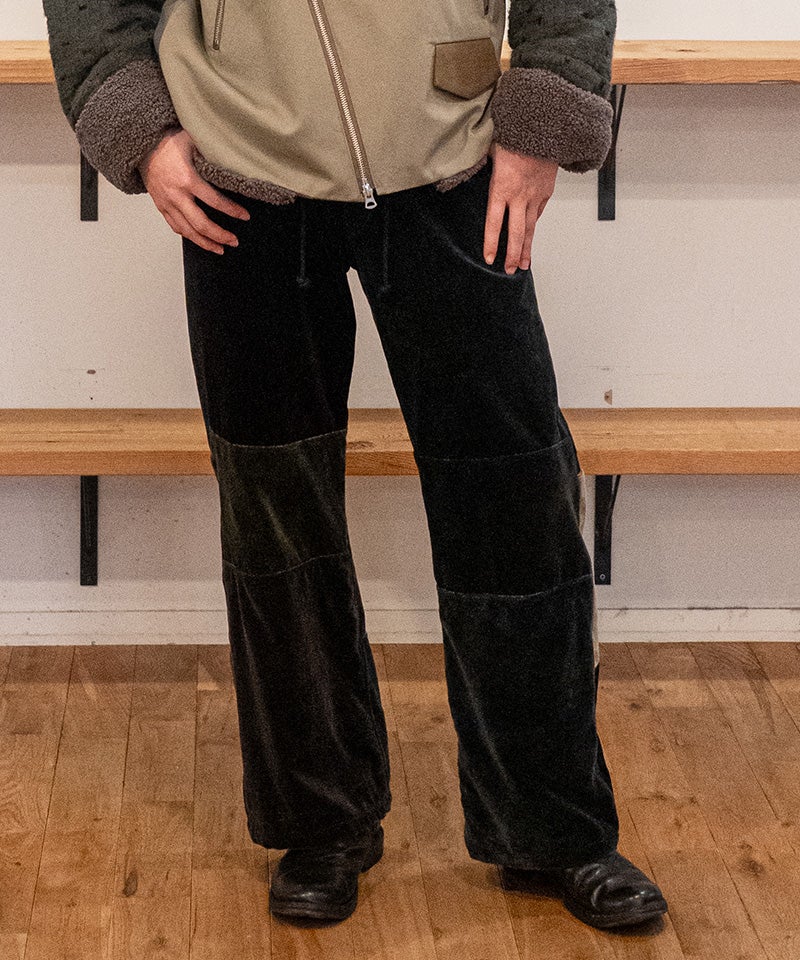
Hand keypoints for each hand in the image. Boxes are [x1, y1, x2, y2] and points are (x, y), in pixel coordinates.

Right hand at [138, 127, 250, 253]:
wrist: (141, 146)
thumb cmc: (168, 143)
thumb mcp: (192, 141)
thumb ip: (211, 153)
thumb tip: (233, 158)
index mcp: (187, 179)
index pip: (215, 201)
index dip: (232, 211)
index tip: (244, 216)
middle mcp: (176, 195)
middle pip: (201, 224)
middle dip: (220, 235)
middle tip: (234, 241)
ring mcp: (167, 203)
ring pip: (188, 231)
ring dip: (205, 243)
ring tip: (220, 249)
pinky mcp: (161, 207)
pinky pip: (176, 227)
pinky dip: (189, 236)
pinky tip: (200, 240)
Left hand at [483, 141, 557, 273]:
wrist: (546, 128)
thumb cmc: (515, 137)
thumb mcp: (491, 153)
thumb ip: (483, 169)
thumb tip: (468, 172)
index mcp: (501, 188)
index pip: (493, 223)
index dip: (491, 243)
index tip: (489, 259)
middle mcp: (519, 196)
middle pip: (515, 233)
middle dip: (512, 254)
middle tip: (509, 270)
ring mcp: (534, 196)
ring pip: (530, 228)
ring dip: (526, 248)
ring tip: (524, 264)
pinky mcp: (546, 192)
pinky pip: (538, 213)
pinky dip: (533, 226)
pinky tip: (530, 237)